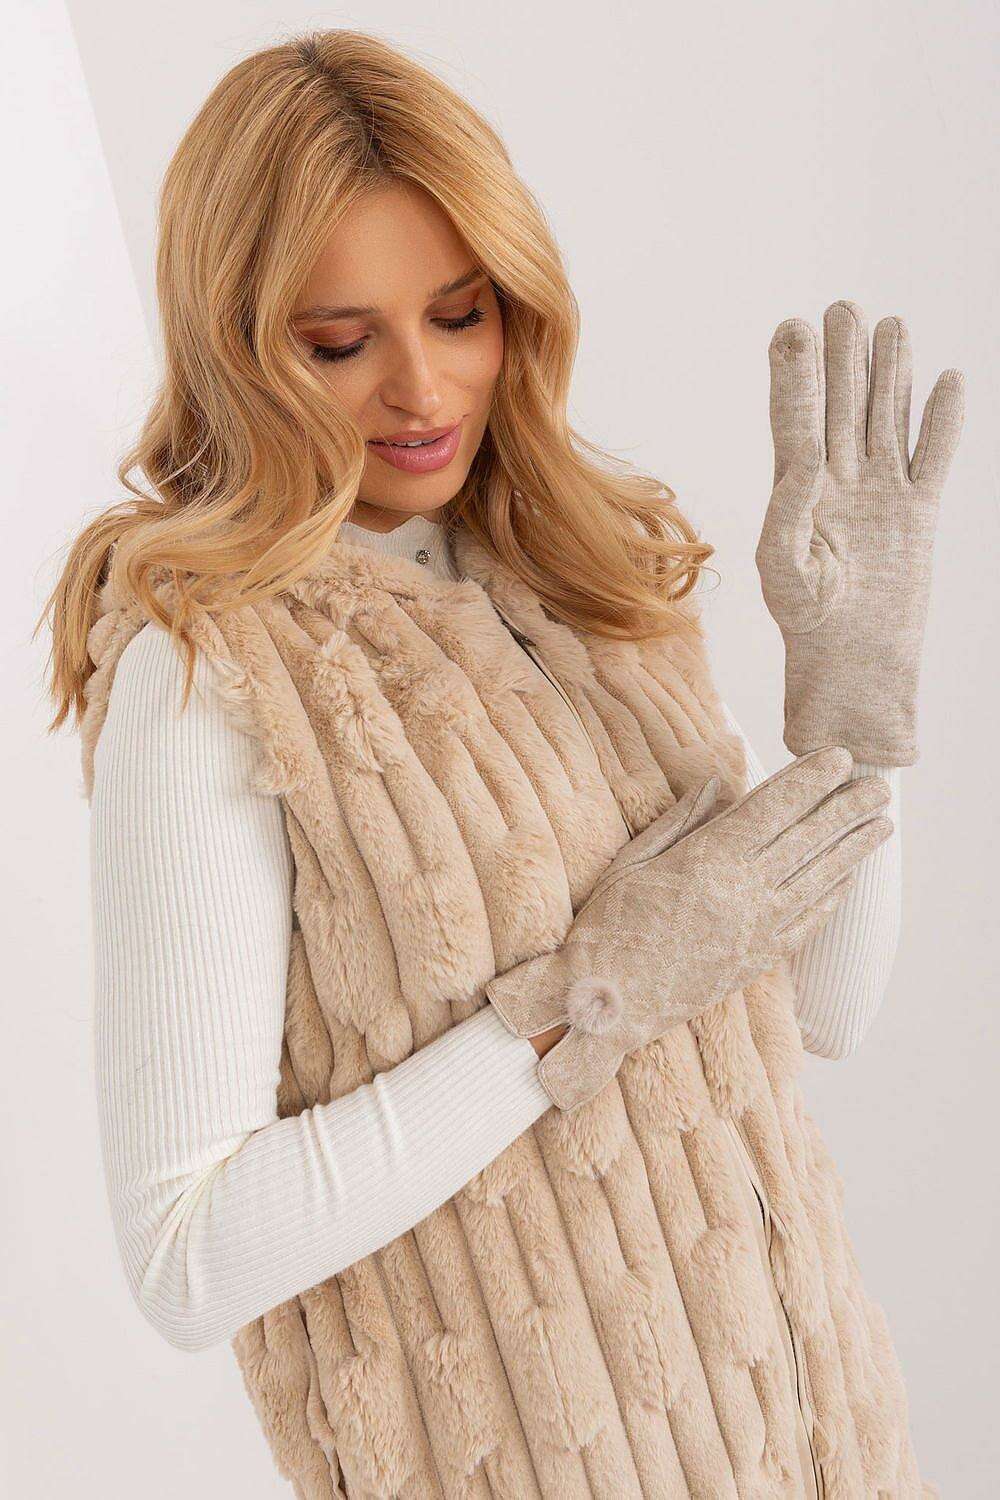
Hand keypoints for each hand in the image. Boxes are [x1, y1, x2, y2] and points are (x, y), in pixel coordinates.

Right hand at [485, 746, 892, 1111]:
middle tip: (878, 786)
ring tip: (880, 825)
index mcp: (707, 862)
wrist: (606, 1004)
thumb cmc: (608, 928)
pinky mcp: (756, 962)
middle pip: (807, 842)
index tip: (838, 757)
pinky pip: (806, 924)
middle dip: (846, 809)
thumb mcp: (634, 862)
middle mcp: (741, 895)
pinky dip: (830, 897)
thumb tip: (720, 785)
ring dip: (852, 850)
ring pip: (817, 881)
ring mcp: (754, 931)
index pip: (773, 810)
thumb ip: (683, 821)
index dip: (810, 781)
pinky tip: (846, 878)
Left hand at [755, 300, 964, 765]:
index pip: (795, 422)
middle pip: (842, 408)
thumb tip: (802, 463)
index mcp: (796, 495)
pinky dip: (943, 422)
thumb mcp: (785, 576)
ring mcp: (880, 496)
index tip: (792, 328)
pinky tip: (948, 381)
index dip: (795, 376)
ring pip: (887, 420)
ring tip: (891, 326)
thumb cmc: (808, 630)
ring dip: (890, 375)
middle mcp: (838, 486)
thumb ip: (785, 518)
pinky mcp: (918, 514)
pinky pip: (934, 457)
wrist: (855, 669)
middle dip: (843, 359)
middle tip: (842, 308)